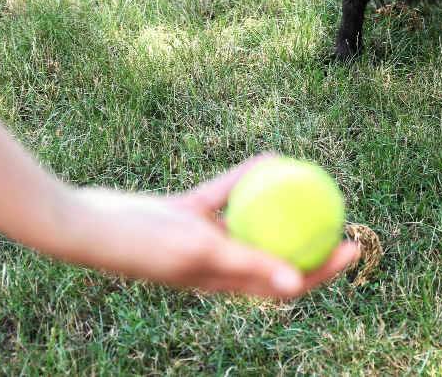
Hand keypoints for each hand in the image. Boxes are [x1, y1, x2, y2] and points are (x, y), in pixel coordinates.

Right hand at [61, 155, 359, 298]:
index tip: (353, 245)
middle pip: (278, 251)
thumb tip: (297, 285)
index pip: (287, 283)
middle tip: (342, 210)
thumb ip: (250, 265)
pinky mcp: (187, 213)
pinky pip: (227, 193)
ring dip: (281, 206)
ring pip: (254, 220)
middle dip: (312, 236)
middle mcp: (220, 263)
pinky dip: (246, 178)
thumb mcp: (204, 253)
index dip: (323, 270)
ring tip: (311, 182)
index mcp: (227, 282)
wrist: (88, 223)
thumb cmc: (145, 244)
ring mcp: (204, 238)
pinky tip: (269, 156)